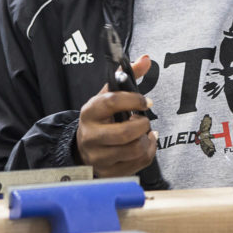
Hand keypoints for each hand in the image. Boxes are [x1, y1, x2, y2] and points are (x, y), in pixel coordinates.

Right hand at [76, 56, 156, 177]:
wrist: (83, 147)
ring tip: (144, 132)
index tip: (146, 102)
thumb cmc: (101, 118)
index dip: (135, 99)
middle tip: (143, 120)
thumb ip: (126, 76)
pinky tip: (145, 144)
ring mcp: (99, 157)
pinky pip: (139, 163)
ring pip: (135, 149)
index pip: (113, 101)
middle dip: (143, 124)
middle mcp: (91, 136)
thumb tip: (146, 59)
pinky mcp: (109, 173)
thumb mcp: (107, 96)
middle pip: (126, 132)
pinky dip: (149, 151)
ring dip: (147, 139)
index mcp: (89, 112)